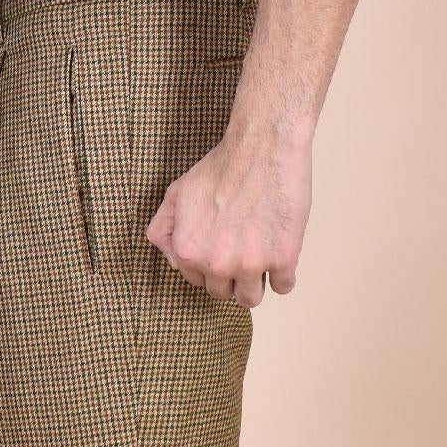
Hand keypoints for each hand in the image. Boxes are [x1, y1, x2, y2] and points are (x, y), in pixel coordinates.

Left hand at [145, 129, 310, 307]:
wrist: (262, 148)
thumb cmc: (221, 167)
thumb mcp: (177, 193)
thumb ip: (164, 229)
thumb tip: (170, 259)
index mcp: (188, 252)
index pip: (198, 282)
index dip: (210, 266)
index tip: (222, 248)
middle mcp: (216, 264)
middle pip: (224, 293)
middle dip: (231, 276)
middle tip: (241, 249)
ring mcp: (250, 264)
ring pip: (250, 298)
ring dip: (255, 282)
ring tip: (259, 258)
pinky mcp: (282, 258)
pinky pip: (283, 287)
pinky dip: (283, 275)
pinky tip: (280, 256)